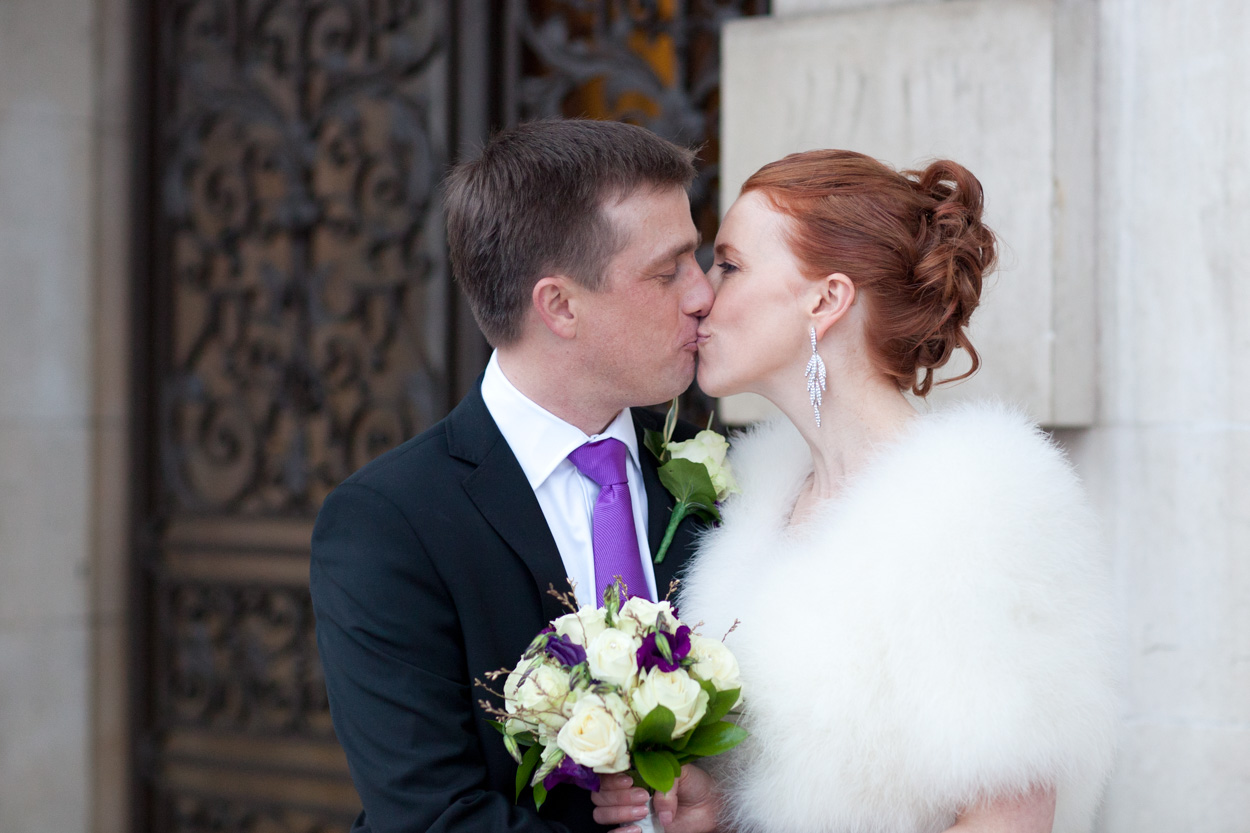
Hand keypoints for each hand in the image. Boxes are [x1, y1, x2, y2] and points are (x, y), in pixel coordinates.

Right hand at [591, 765, 720, 832]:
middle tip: (644, 797)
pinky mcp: (633, 829)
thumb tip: (659, 811)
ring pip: (601, 812)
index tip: (629, 781)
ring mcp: (626, 811)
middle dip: (619, 797)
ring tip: (644, 812)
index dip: (611, 778)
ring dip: (619, 813)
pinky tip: (637, 829)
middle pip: (599, 794)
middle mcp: (624, 790)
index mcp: (632, 770)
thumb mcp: (681, 772)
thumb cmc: (693, 784)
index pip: (605, 772)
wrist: (708, 807)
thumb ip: (665, 782)